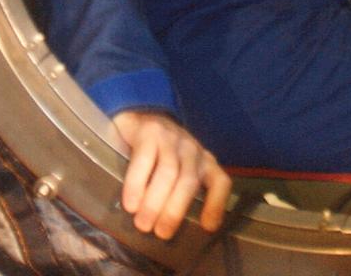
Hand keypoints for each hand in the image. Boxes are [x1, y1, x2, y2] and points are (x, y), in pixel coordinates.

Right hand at [111, 109, 231, 239]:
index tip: (207, 227)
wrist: (139, 116)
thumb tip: (168, 233)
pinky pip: (144, 160)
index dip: (216, 204)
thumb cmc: (160, 157)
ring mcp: (171, 138)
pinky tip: (130, 204)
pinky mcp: (150, 132)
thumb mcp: (179, 172)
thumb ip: (181, 194)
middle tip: (160, 233)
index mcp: (204, 162)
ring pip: (168, 172)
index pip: (220, 181)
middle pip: (188, 182)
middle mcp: (192, 150)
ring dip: (155, 202)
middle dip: (175, 210)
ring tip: (142, 224)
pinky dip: (137, 184)